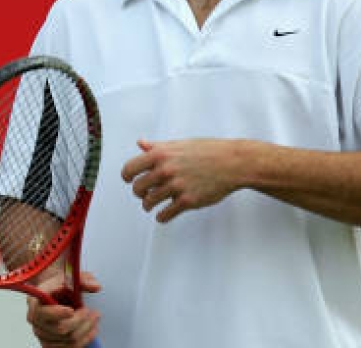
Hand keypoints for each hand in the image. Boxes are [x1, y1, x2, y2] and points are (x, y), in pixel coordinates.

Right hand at [25, 272, 101, 347]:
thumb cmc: (60, 284)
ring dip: (86, 329)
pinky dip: (85, 339)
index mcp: (35, 302)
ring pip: (69, 339)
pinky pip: (71, 347)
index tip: (71, 310)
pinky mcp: (51, 344)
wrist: (54, 292)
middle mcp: (35, 321)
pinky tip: (92, 329)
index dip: (57, 313)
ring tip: (94, 318)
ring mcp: (42, 334)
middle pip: (60, 328)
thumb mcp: (70, 276)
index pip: (42, 313)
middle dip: (80, 320)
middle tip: (90, 311)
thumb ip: (82, 279)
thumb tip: (95, 286)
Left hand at [121, 138, 242, 222]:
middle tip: (143, 194)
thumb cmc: (208, 151)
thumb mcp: (180, 144)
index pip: (130, 168)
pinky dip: (161, 216)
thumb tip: (141, 143)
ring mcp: (176, 186)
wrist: (233, 163)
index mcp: (160, 154)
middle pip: (138, 188)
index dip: (127, 176)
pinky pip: (165, 214)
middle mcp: (165, 170)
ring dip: (148, 205)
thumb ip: (158, 146)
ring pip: (149, 202)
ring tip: (150, 205)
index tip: (128, 180)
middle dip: (139, 192)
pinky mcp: (188, 201)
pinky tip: (162, 215)